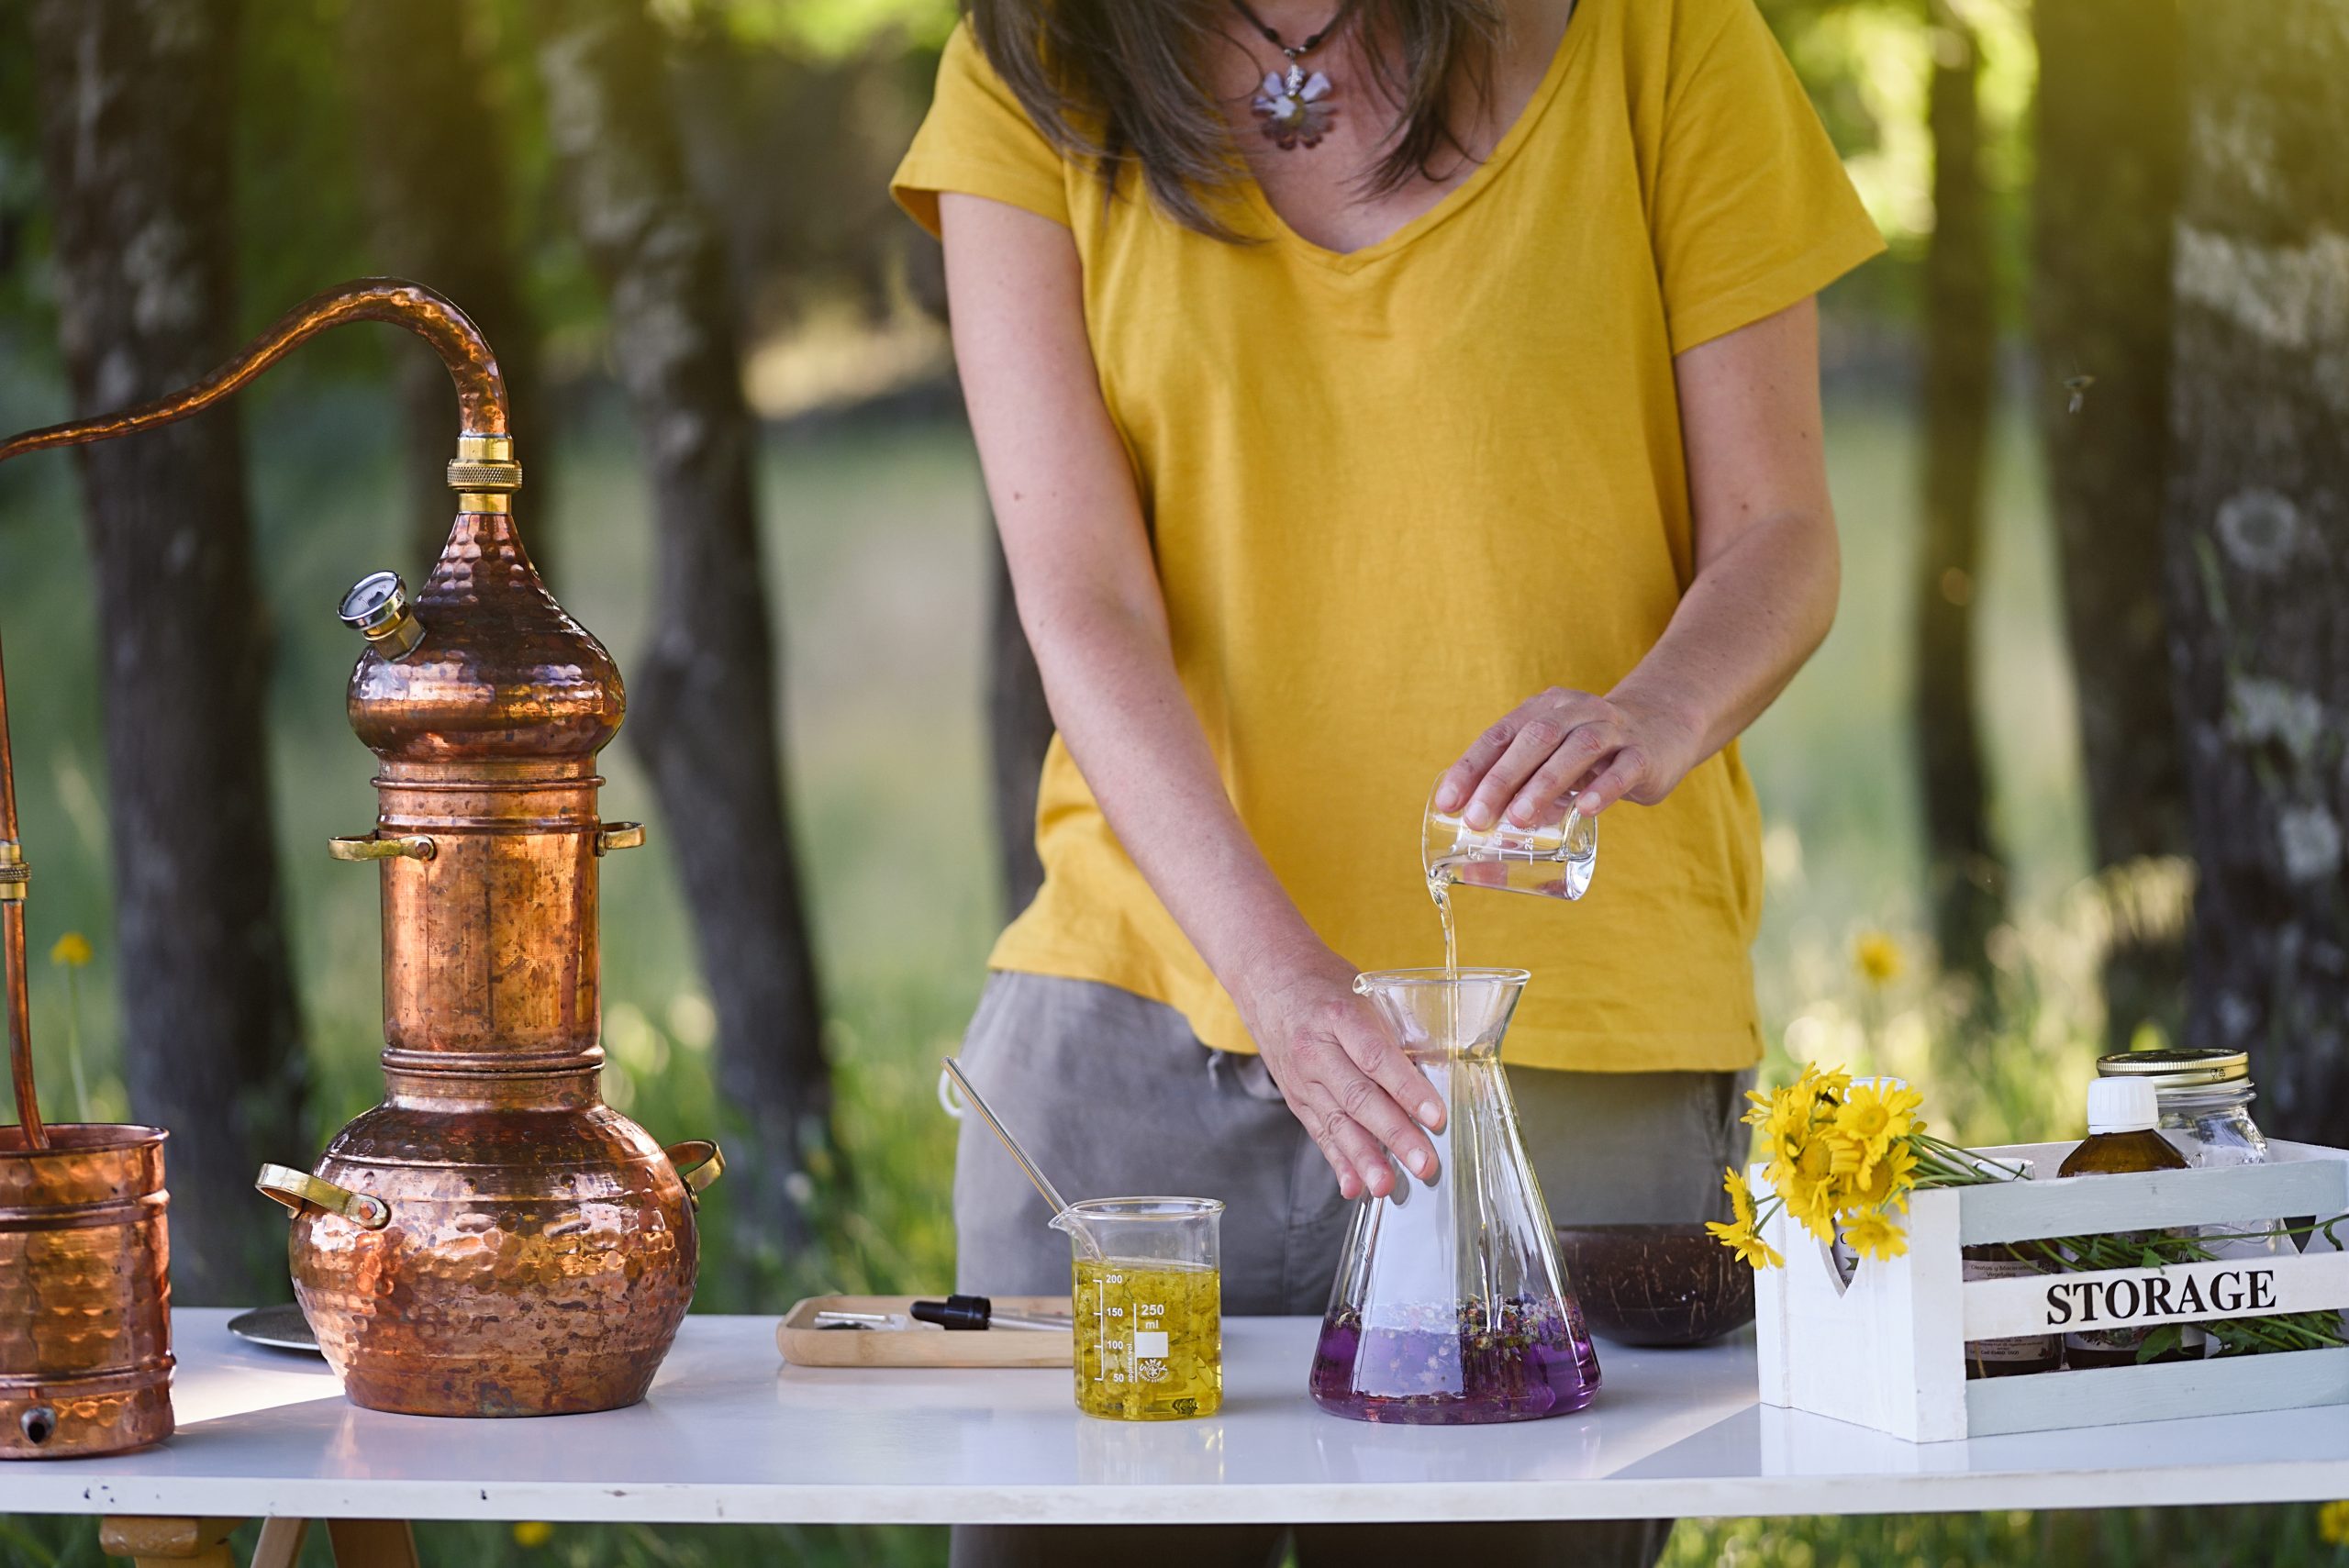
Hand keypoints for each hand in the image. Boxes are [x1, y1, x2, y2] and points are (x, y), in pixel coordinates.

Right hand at [1237, 943, 1444, 1199]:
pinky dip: (1337, 1160)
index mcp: (1338, 1015)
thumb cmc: (1323, 982)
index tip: (1435, 1116)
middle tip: (1423, 1163)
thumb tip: (1436, 1066)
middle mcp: (1315, 1049)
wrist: (1265, 977)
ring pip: (1336, 1122)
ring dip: (1364, 1158)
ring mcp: (1301, 1077)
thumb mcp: (1362, 990)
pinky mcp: (1295, 1096)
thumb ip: (1394, 1029)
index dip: (1406, 1089)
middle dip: (1394, 1135)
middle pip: (1357, 1097)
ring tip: (1387, 1186)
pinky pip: (1318, 1131)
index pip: (1375, 1057)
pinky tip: (1353, 1186)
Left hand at [1434, 686, 1701, 829]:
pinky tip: (1586, 809)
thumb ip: (1521, 780)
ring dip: (1544, 784)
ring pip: (1576, 750)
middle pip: (1534, 738)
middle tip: (1478, 819)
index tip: (1449, 803)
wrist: (1662, 725)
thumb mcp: (1552, 755)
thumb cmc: (1591, 750)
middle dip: (1501, 779)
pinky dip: (1603, 788)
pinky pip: (1623, 768)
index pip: (1500, 735)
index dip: (1472, 767)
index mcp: (1543, 710)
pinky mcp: (1643, 753)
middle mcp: (1575, 712)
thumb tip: (1479, 821)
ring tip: (1519, 819)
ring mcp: (1612, 730)